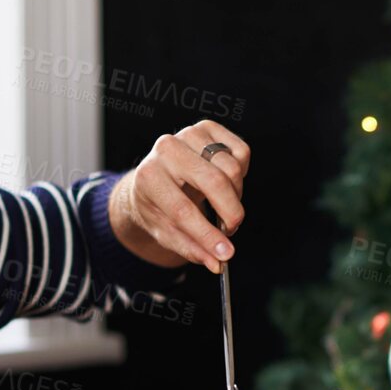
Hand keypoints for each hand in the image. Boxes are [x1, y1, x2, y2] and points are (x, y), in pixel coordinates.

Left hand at [113, 120, 249, 272]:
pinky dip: (242, 173)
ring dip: (236, 196)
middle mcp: (166, 149)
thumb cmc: (159, 207)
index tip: (226, 253)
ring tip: (223, 207)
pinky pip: (242, 153)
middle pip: (214, 182)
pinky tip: (225, 182)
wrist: (153, 177)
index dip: (207, 234)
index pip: (182, 209)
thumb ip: (192, 248)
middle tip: (231, 230)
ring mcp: (188, 134)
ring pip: (233, 169)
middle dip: (231, 213)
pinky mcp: (208, 127)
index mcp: (148, 177)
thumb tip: (218, 262)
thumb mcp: (166, 232)